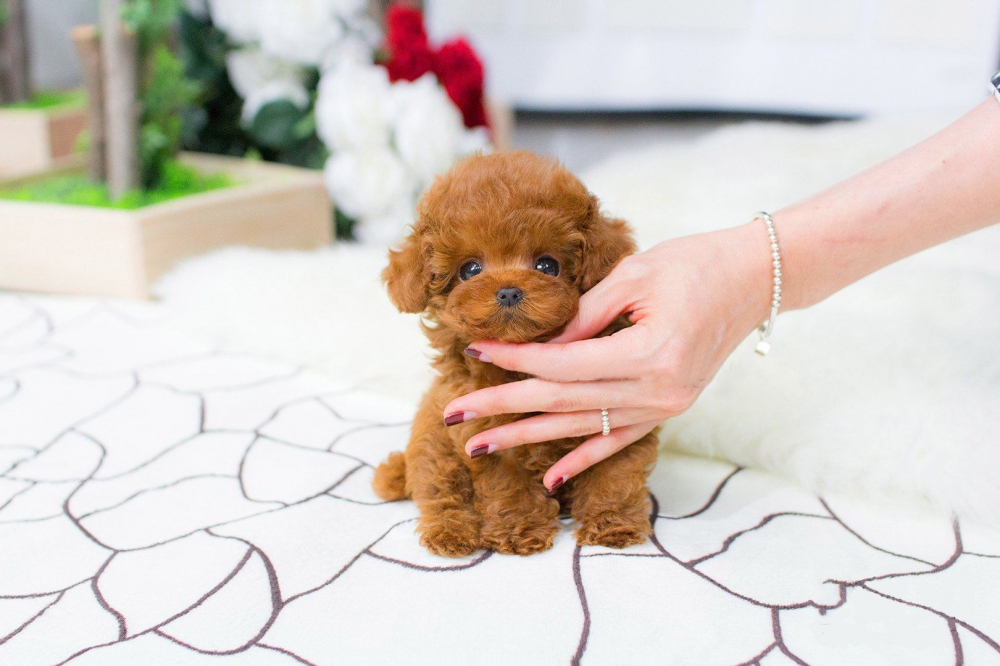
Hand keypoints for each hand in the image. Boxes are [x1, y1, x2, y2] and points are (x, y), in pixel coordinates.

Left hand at [443, 222, 773, 490]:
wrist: (753, 280)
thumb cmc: (693, 264)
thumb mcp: (633, 277)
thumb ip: (582, 318)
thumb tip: (536, 347)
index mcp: (650, 353)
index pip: (563, 364)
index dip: (516, 361)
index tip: (475, 352)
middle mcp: (658, 390)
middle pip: (564, 402)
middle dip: (504, 408)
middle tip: (454, 415)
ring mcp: (665, 406)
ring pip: (583, 427)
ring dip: (530, 438)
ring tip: (481, 445)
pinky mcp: (667, 409)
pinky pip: (618, 440)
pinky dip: (583, 459)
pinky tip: (551, 478)